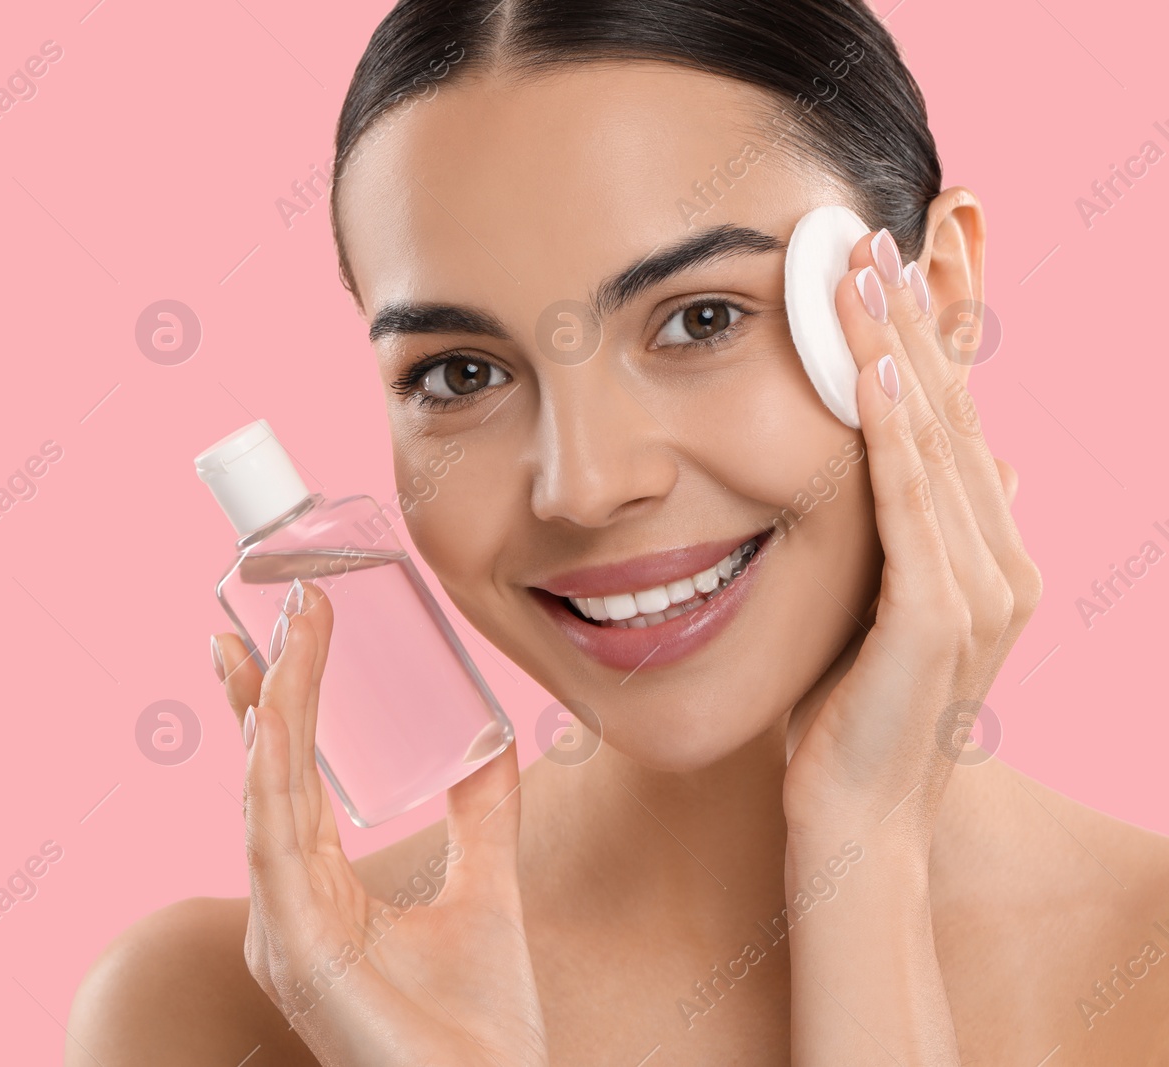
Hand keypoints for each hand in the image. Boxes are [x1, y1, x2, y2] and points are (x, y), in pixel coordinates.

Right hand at [211, 579, 548, 1066]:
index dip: (279, 700)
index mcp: (318, 894)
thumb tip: (491, 737)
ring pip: (266, 793)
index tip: (284, 627)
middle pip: (263, 774)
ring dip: (275, 707)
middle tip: (269, 604)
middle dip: (264, 685)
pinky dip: (269, 775)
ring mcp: (283, 929)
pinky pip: (273, 844)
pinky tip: (273, 720)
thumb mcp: (484, 893)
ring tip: (288, 632)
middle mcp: (287, 905)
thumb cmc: (477, 1032)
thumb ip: (479, 818)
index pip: (286, 777)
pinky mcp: (294, 951)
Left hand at [782, 225, 1042, 843]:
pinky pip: (912, 507)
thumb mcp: (881, 609)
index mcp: (985, 553)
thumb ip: (914, 539)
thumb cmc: (853, 719)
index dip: (931, 337)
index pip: (954, 421)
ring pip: (934, 443)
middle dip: (914, 318)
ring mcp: (980, 589)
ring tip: (864, 270)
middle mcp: (1001, 560)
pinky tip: (874, 371)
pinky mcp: (939, 618)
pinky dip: (894, 435)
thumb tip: (961, 468)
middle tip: (875, 231)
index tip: (898, 258)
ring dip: (898, 351)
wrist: (859, 822)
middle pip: (953, 412)